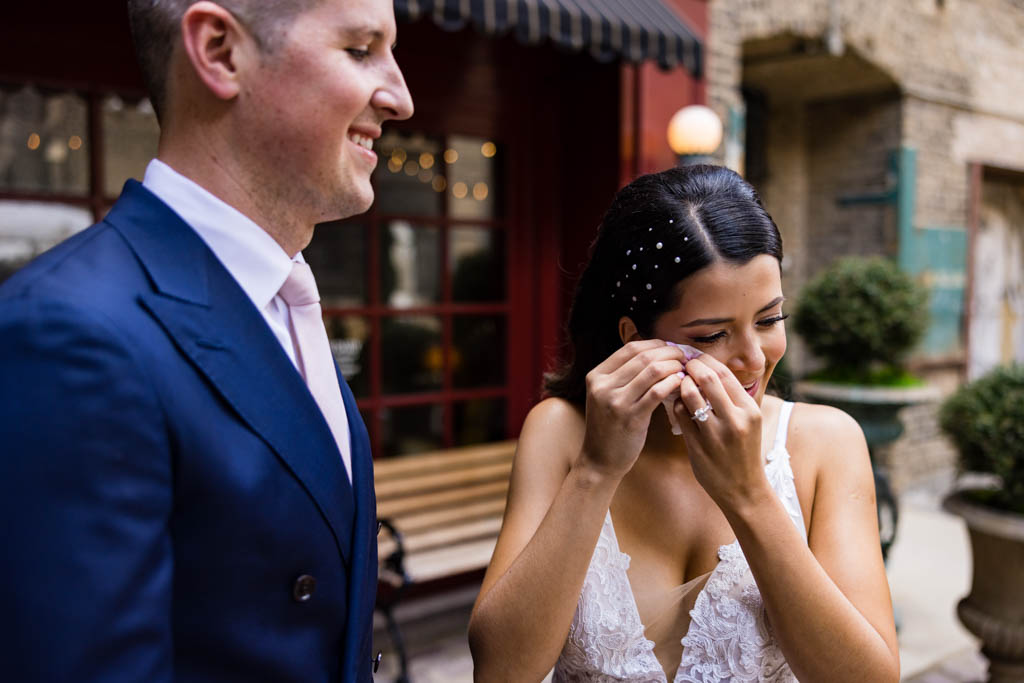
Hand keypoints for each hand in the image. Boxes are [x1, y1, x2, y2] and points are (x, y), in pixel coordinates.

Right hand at [579, 340, 684, 478]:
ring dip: (674, 367)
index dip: (655, 344)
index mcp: (596, 376)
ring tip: (685, 370)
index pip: (630, 348)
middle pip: (643, 356)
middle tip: (684, 357)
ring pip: (652, 371)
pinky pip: (658, 392)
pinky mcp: (631, 418)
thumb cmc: (610, 427)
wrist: (600, 460)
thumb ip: (623, 375)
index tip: (670, 348)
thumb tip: (655, 353)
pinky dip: (673, 383)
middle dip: (668, 353)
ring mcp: (615, 402)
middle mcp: (603, 386)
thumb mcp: (606, 396)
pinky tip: (681, 384)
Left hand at [672, 353, 769, 510]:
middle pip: (707, 379)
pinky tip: (677, 405)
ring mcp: (715, 434)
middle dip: (690, 367)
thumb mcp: (748, 421)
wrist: (744, 490)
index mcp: (749, 410)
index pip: (724, 373)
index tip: (693, 357)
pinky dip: (676, 404)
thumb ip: (731, 398)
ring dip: (680, 385)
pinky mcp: (698, 446)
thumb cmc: (743, 451)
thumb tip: (706, 368)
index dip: (705, 361)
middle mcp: (735, 420)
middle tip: (680, 364)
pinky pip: (680, 415)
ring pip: (689, 395)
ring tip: (678, 384)